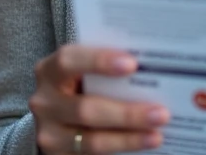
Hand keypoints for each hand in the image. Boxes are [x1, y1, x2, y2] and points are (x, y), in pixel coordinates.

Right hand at [30, 45, 170, 153]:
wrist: (59, 119)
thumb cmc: (81, 85)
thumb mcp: (84, 73)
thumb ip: (105, 70)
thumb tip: (151, 67)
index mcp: (50, 71)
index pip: (69, 60)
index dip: (99, 61)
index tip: (132, 64)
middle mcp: (44, 102)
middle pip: (86, 109)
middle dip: (127, 113)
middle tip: (161, 112)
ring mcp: (49, 133)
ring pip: (92, 140)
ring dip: (128, 138)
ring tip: (156, 135)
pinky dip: (121, 149)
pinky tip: (143, 143)